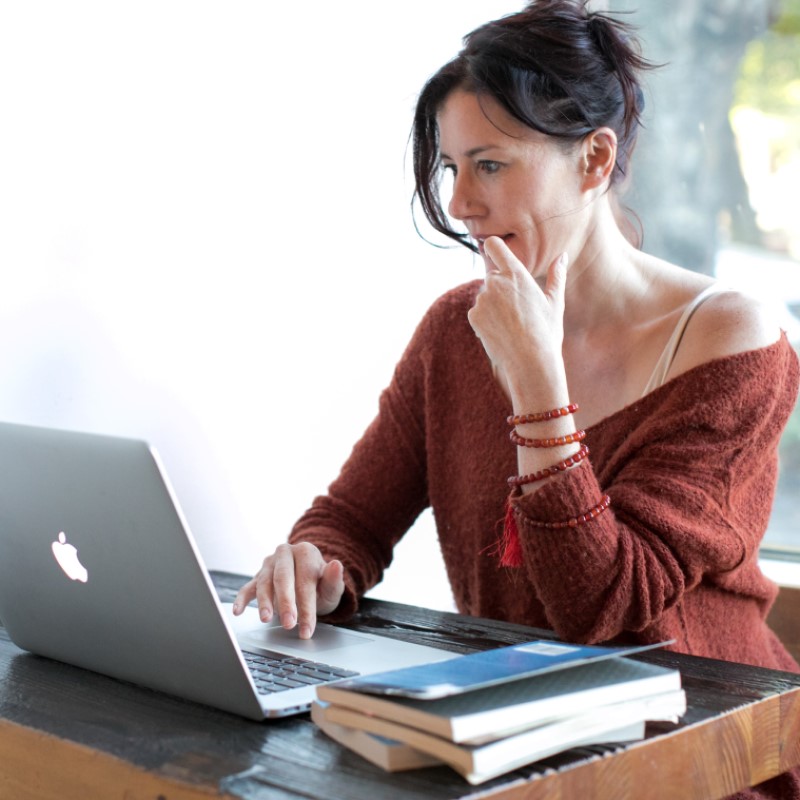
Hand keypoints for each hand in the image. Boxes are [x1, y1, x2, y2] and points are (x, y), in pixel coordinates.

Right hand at [232, 542, 344, 639]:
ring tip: (265, 619)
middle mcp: (286, 553)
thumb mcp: (332, 587)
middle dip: (285, 603)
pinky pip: (248, 587)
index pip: (305, 581)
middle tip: (288, 624)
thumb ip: (334, 579)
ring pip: (264, 582)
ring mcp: (269, 563)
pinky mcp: (258, 575)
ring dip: (264, 601)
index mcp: (306, 552)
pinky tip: (238, 611)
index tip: (307, 628)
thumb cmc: (320, 586)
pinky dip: (242, 599)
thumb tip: (337, 565)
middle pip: (283, 578)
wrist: (309, 582)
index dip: (306, 607)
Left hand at [467, 236, 568, 377]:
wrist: (530, 362)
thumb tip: (562, 256)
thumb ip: (557, 276)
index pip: (493, 245)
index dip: (493, 247)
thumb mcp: (555, 303)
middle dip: (501, 287)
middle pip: (492, 275)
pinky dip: (485, 320)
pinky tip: (501, 332)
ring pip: (485, 296)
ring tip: (511, 324)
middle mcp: (496, 283)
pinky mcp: (473, 316)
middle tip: (517, 309)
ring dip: (493, 305)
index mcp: (516, 274)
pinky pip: (477, 312)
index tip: (496, 253)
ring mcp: (482, 300)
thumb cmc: (547, 333)